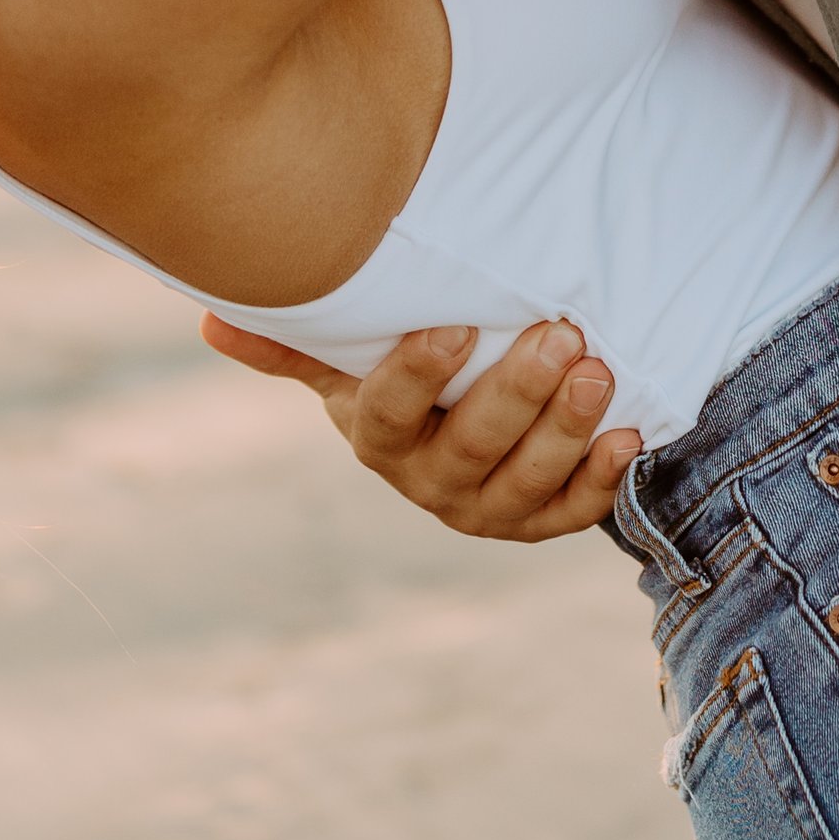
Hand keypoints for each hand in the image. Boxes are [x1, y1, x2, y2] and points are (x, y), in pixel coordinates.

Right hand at [197, 309, 639, 540]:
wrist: (457, 429)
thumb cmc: (401, 377)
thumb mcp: (349, 358)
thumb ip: (294, 340)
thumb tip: (209, 318)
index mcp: (376, 437)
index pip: (387, 414)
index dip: (416, 376)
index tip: (452, 327)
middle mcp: (428, 482)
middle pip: (471, 447)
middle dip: (517, 392)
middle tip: (560, 334)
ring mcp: (487, 508)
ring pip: (528, 481)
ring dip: (566, 428)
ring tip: (599, 369)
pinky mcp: (539, 521)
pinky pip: (573, 513)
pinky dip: (601, 477)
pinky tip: (629, 435)